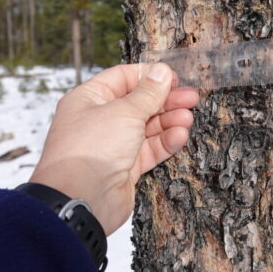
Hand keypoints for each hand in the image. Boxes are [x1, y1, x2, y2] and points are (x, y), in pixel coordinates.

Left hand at [29, 63, 199, 234]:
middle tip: (192, 98)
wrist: (81, 199)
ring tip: (188, 119)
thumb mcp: (124, 112)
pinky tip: (180, 136)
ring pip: (147, 127)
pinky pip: (149, 150)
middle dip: (165, 100)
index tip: (173, 78)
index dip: (149, 76)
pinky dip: (165, 142)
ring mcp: (112, 144)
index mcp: (90, 99)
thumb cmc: (92, 149)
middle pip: (138, 103)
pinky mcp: (125, 167)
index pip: (123, 78)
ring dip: (169, 121)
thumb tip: (162, 71)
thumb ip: (148, 93)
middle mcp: (100, 120)